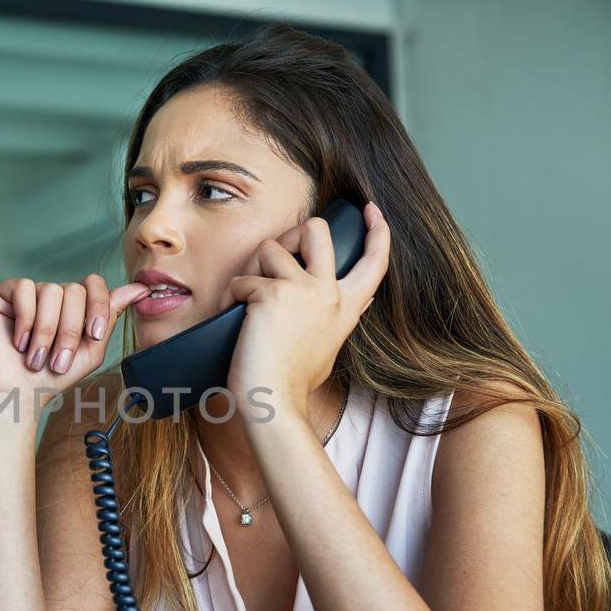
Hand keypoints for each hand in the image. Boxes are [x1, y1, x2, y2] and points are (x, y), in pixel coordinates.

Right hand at [0, 273, 149, 413]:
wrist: (13, 396)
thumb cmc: (49, 378)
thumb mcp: (90, 351)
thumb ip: (110, 317)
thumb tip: (140, 288)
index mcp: (71, 306)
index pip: (94, 284)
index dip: (99, 306)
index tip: (96, 335)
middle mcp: (49, 295)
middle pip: (74, 290)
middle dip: (71, 330)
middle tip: (58, 361)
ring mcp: (24, 293)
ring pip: (50, 290)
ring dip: (47, 331)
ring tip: (35, 358)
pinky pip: (22, 288)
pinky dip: (25, 319)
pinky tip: (18, 342)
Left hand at [224, 202, 389, 428]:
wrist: (272, 400)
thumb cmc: (293, 380)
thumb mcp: (331, 344)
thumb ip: (344, 316)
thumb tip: (367, 298)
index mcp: (347, 306)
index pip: (375, 261)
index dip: (378, 231)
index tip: (371, 210)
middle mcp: (330, 292)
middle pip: (317, 231)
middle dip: (292, 233)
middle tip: (275, 255)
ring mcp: (303, 290)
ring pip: (271, 248)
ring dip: (252, 270)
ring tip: (245, 301)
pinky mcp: (272, 294)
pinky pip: (243, 278)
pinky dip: (231, 295)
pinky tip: (232, 316)